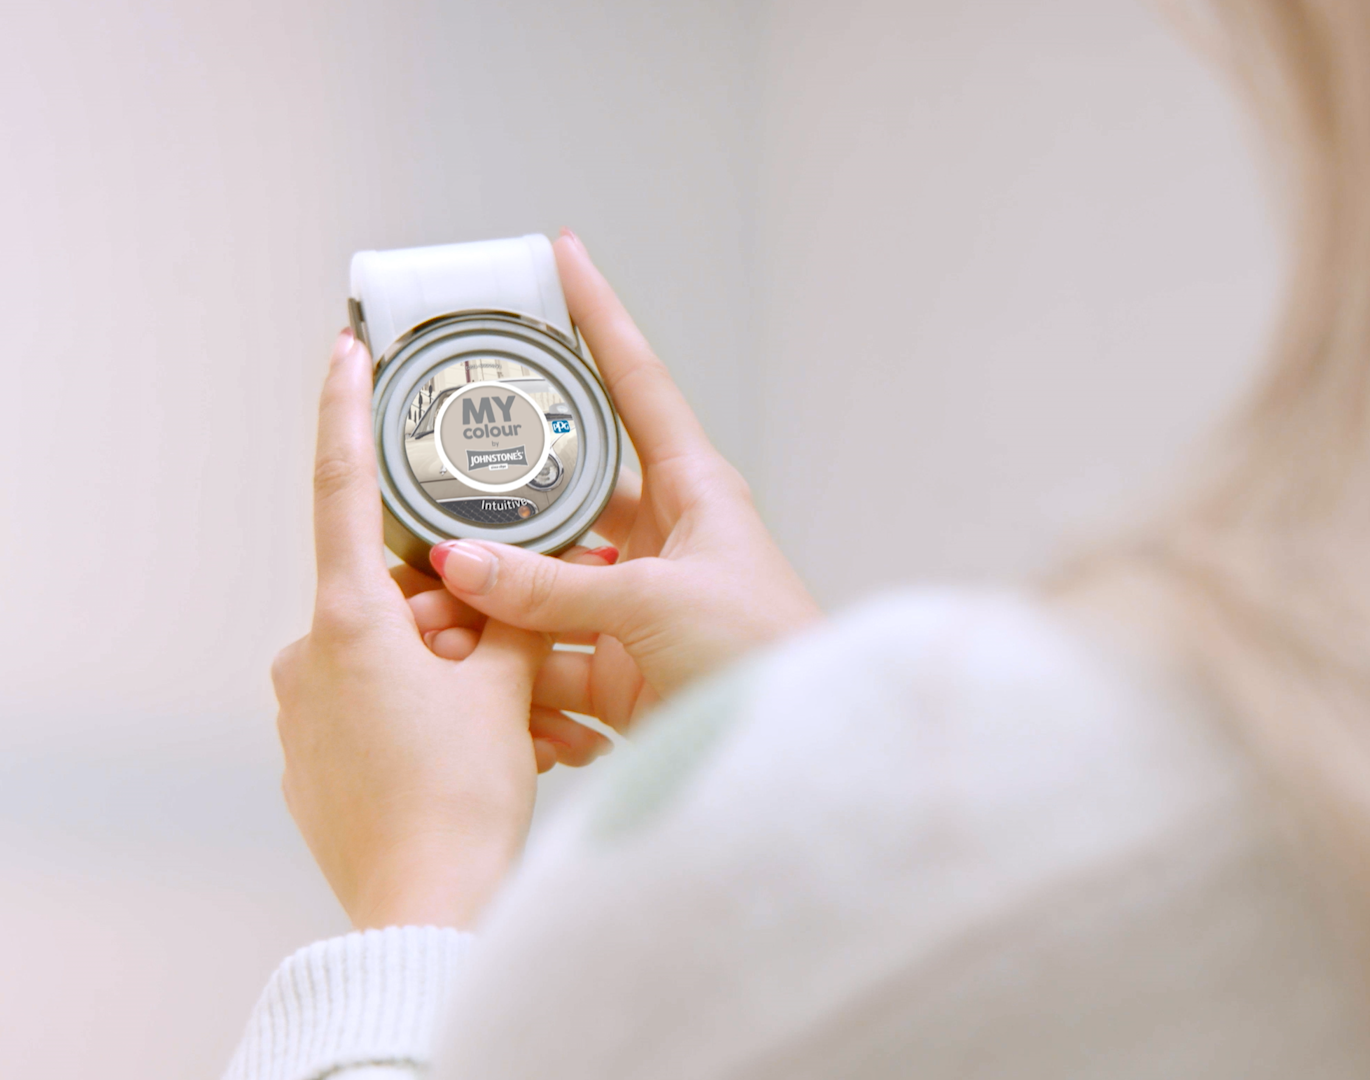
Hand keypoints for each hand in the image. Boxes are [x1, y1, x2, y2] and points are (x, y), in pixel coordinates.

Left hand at [271, 330, 598, 931]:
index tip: (344, 349)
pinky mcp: (322, 763)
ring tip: (541, 720)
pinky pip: (392, 707)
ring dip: (473, 675)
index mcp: (349, 624)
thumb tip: (529, 569)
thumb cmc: (459, 805)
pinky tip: (505, 748)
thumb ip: (516, 612)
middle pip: (404, 597)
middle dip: (475, 615)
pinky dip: (447, 713)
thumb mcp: (508, 689)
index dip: (344, 411)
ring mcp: (311, 716)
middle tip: (538, 651)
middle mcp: (313, 661)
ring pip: (407, 657)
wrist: (427, 913)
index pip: (343, 490)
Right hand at [416, 230, 820, 726]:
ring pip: (541, 578)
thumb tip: (459, 566)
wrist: (795, 756)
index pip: (637, 383)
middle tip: (430, 464)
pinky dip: (505, 663)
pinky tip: (459, 662)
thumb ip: (554, 587)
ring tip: (421, 588)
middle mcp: (665, 541)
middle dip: (498, 491)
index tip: (564, 256)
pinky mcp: (619, 672)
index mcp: (696, 491)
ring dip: (487, 591)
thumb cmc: (764, 658)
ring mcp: (639, 607)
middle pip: (565, 491)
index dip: (599, 319)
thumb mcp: (659, 604)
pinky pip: (543, 654)